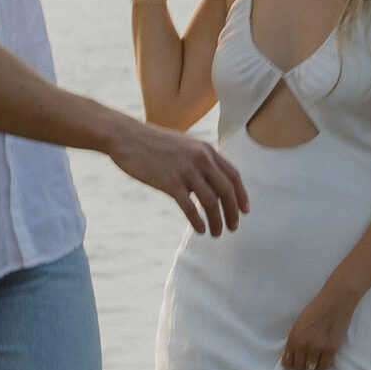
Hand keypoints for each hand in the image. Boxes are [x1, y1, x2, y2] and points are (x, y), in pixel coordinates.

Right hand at [105, 115, 246, 234]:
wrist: (126, 136)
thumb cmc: (152, 143)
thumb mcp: (183, 145)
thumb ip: (199, 160)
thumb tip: (210, 181)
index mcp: (206, 149)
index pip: (233, 175)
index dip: (242, 195)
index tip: (244, 211)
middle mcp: (200, 159)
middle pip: (227, 191)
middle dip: (233, 212)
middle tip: (233, 227)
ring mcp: (186, 170)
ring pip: (211, 202)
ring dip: (217, 221)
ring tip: (216, 233)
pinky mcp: (170, 182)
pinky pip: (190, 207)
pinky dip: (198, 222)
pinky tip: (200, 230)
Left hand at [283, 286, 356, 369]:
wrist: (335, 302)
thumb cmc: (316, 309)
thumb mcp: (299, 323)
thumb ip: (294, 339)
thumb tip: (289, 354)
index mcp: (294, 338)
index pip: (287, 362)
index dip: (290, 364)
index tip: (293, 362)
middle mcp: (304, 346)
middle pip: (299, 367)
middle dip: (301, 366)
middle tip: (305, 361)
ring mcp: (318, 349)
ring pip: (311, 369)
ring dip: (312, 366)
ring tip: (315, 360)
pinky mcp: (331, 350)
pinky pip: (324, 367)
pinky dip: (323, 366)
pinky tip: (323, 360)